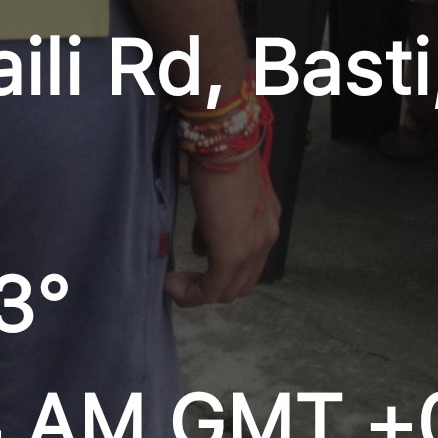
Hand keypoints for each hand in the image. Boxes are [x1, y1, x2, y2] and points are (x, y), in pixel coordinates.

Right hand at [172, 149, 278, 305]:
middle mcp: (266, 237)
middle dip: (211, 285)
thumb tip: (204, 242)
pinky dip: (191, 293)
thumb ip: (219, 220)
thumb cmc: (220, 156)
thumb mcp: (223, 193)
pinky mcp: (232, 254)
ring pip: (228, 290)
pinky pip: (212, 288)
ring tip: (177, 281)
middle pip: (241, 282)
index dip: (221, 269)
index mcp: (266, 220)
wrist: (224, 144)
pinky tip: (171, 284)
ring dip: (200, 291)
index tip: (194, 261)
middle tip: (184, 277)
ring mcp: (253, 247)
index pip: (249, 262)